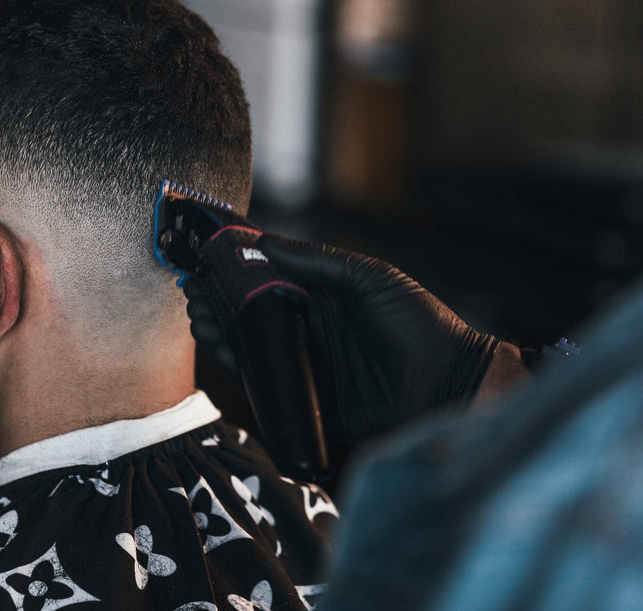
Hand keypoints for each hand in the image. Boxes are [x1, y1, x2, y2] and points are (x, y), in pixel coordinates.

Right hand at [185, 233, 500, 444]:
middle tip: (193, 290)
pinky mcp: (306, 399)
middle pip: (252, 312)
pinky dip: (240, 366)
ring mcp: (306, 364)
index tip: (208, 256)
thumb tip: (264, 242)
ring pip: (252, 346)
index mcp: (324, 296)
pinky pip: (265, 382)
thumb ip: (318, 261)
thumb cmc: (420, 325)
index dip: (237, 268)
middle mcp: (309, 328)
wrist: (449, 386)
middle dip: (220, 300)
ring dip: (221, 330)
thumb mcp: (370, 280)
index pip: (270, 277)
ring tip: (199, 315)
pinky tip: (221, 348)